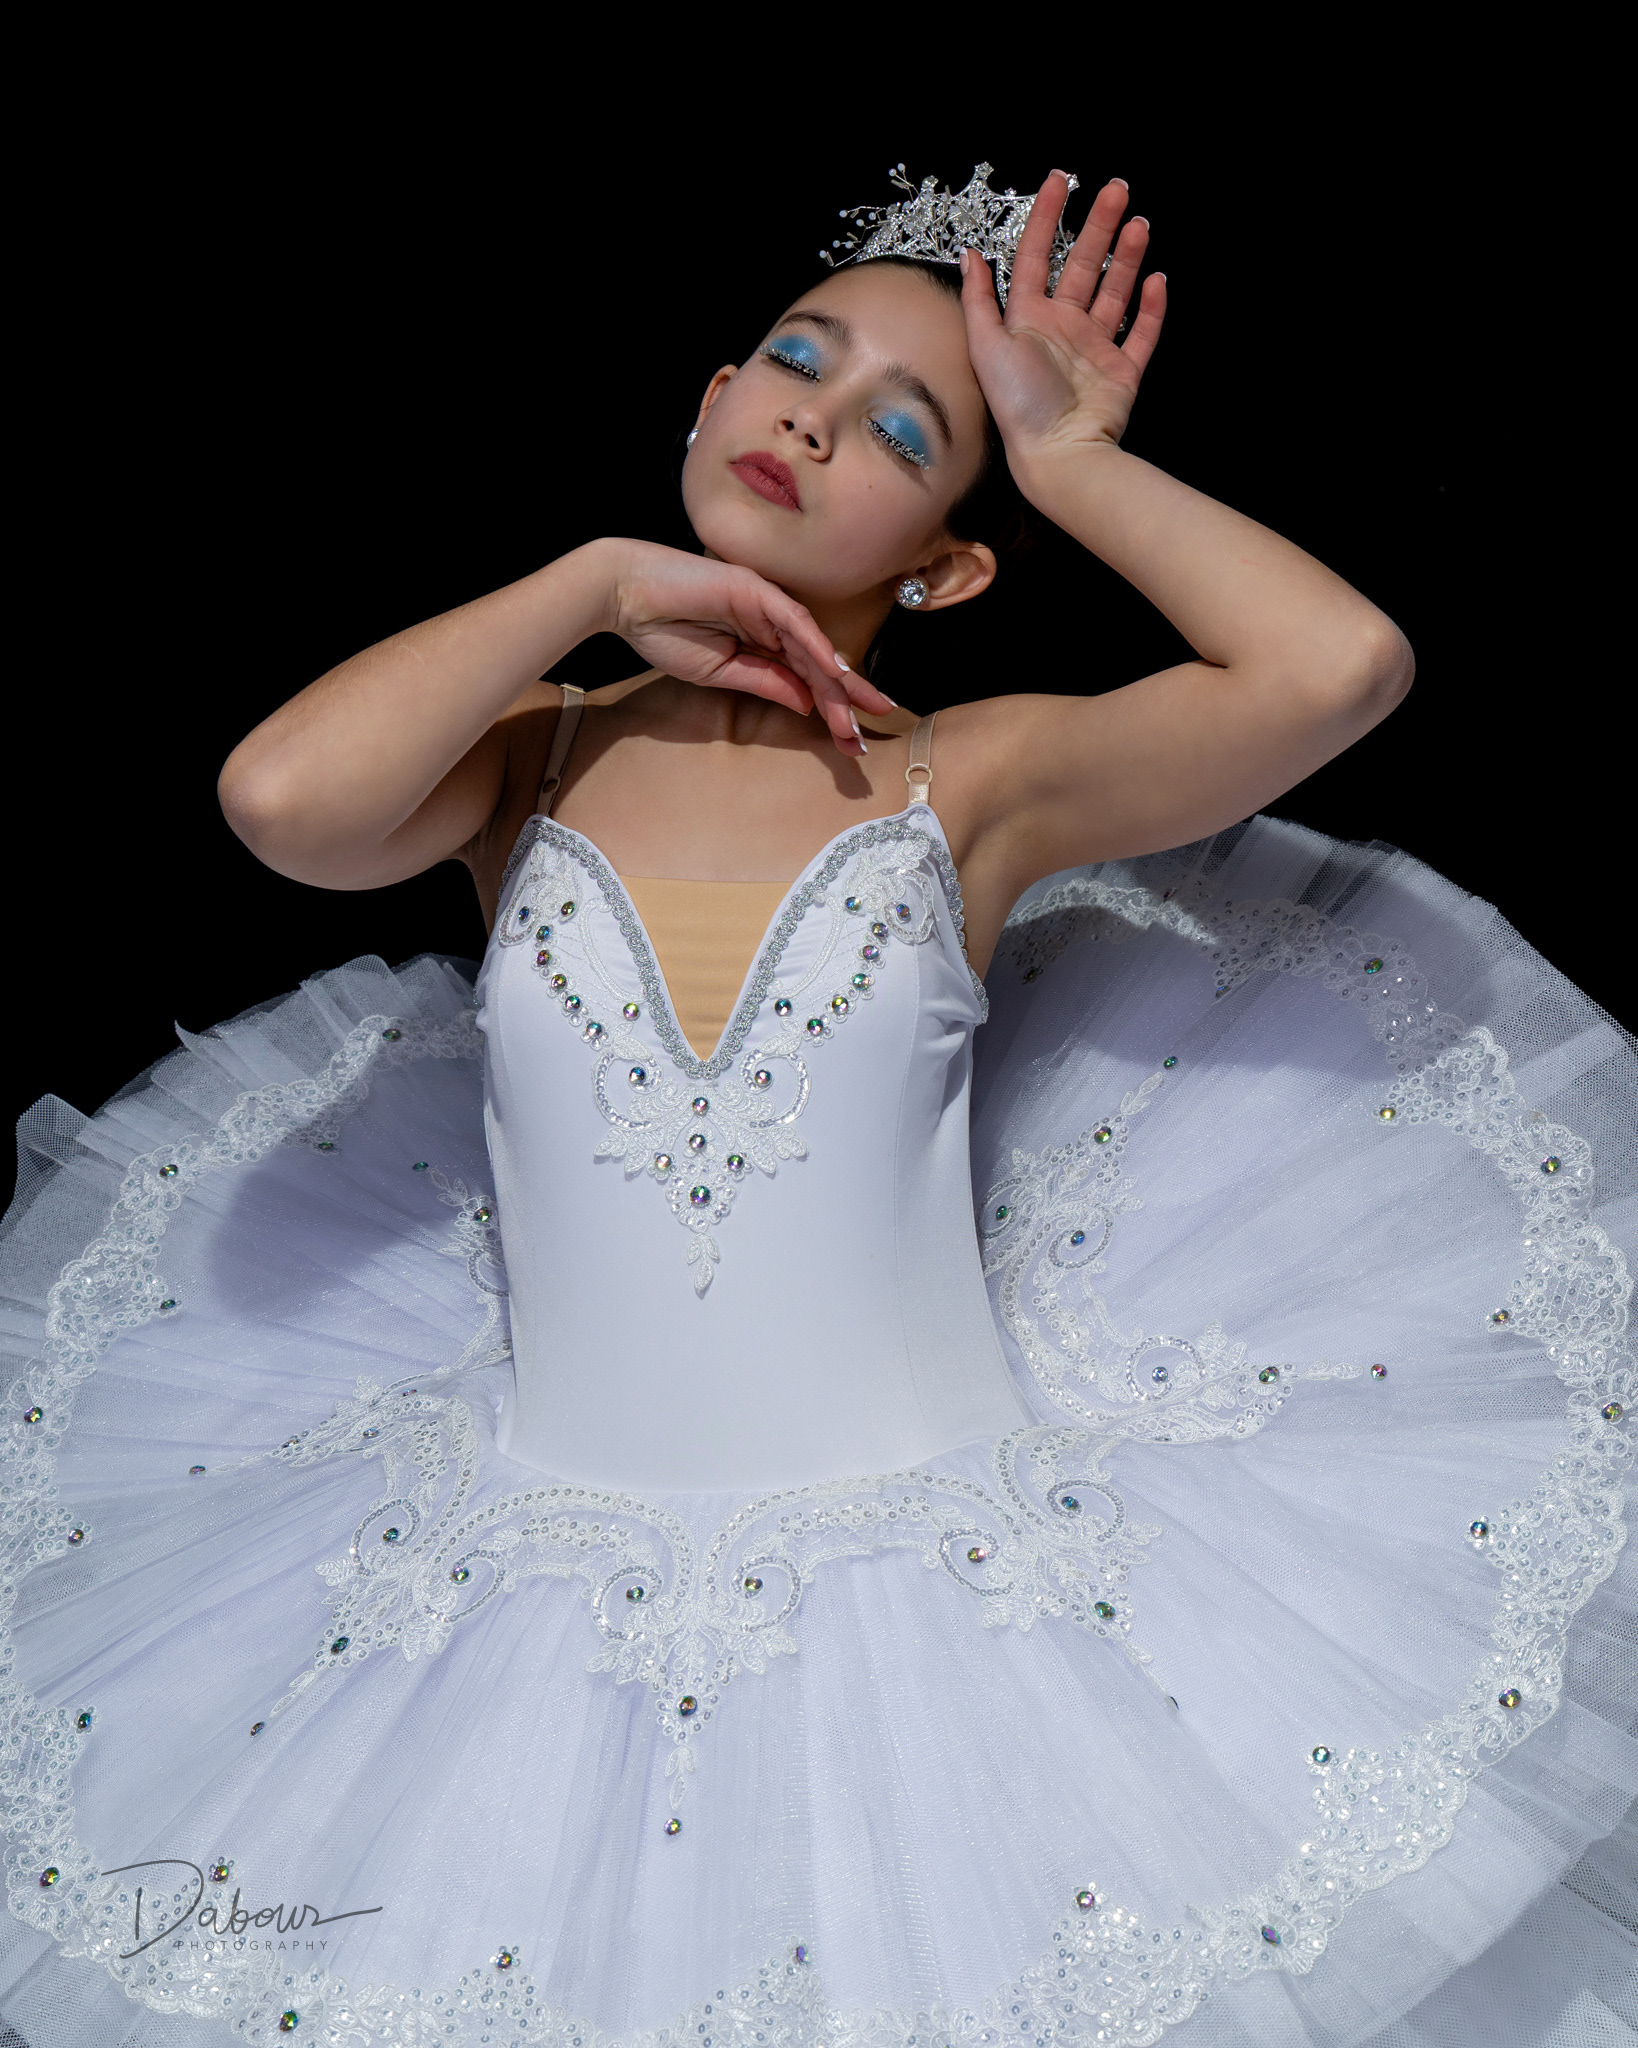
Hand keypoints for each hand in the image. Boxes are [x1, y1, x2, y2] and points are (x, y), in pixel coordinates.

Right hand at [600, 539, 889, 753]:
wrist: (625, 596)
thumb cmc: (664, 630)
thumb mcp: (722, 673)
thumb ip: (765, 683)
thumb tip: (806, 704)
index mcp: (763, 642)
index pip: (806, 678)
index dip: (831, 709)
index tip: (851, 741)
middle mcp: (773, 622)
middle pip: (820, 665)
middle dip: (845, 702)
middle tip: (864, 739)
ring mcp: (767, 603)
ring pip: (813, 647)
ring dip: (836, 684)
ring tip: (856, 716)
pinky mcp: (755, 589)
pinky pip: (793, 621)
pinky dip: (815, 646)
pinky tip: (835, 672)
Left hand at [960, 172, 1166, 465]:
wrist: (1058, 452)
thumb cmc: (1019, 403)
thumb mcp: (986, 345)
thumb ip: (978, 298)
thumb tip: (969, 253)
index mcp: (1027, 319)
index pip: (1035, 256)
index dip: (1046, 216)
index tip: (1060, 179)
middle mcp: (1061, 329)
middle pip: (1081, 265)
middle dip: (1099, 225)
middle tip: (1117, 189)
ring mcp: (1094, 349)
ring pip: (1113, 291)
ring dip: (1127, 257)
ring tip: (1140, 224)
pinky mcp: (1122, 371)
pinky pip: (1140, 334)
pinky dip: (1150, 308)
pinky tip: (1156, 279)